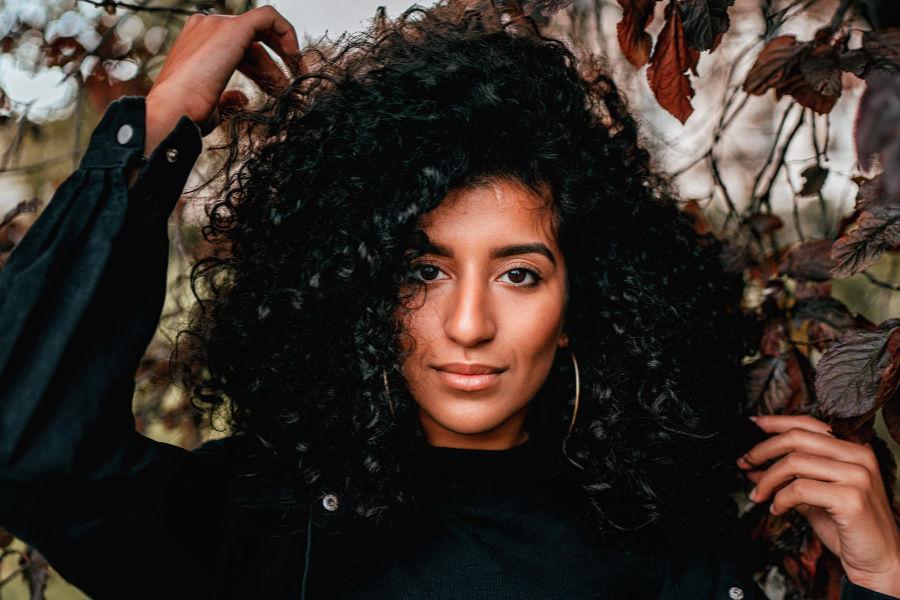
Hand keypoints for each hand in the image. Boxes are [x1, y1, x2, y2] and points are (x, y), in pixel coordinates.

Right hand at [143, 6, 299, 155]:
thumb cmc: (186, 113)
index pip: (237, 49)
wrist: (173, 110)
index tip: (274, 87)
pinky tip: (294, 57)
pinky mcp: (234, 27)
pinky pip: (268, 17)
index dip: (260, 68)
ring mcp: (218, 25)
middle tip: (287, 88)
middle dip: (273, 65)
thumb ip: (228, 97)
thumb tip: (243, 98)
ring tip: (294, 83)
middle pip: (251, 43)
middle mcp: (206, 28)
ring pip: (262, 32)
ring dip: (283, 56)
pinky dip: (286, 32)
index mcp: (197, 43)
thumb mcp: (211, 103)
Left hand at [738, 415, 899, 595]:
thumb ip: (788, 479)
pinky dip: (780, 499)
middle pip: (797, 438)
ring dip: (767, 479)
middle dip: (763, 450)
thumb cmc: (848, 529)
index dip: (777, 422)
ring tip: (758, 495)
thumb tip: (754, 466)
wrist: (881, 562)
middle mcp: (859, 456)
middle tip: (744, 462)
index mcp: (854, 449)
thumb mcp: (814, 497)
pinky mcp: (851, 498)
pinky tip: (776, 509)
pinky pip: (799, 489)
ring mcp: (858, 476)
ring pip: (794, 462)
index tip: (754, 424)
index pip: (809, 423)